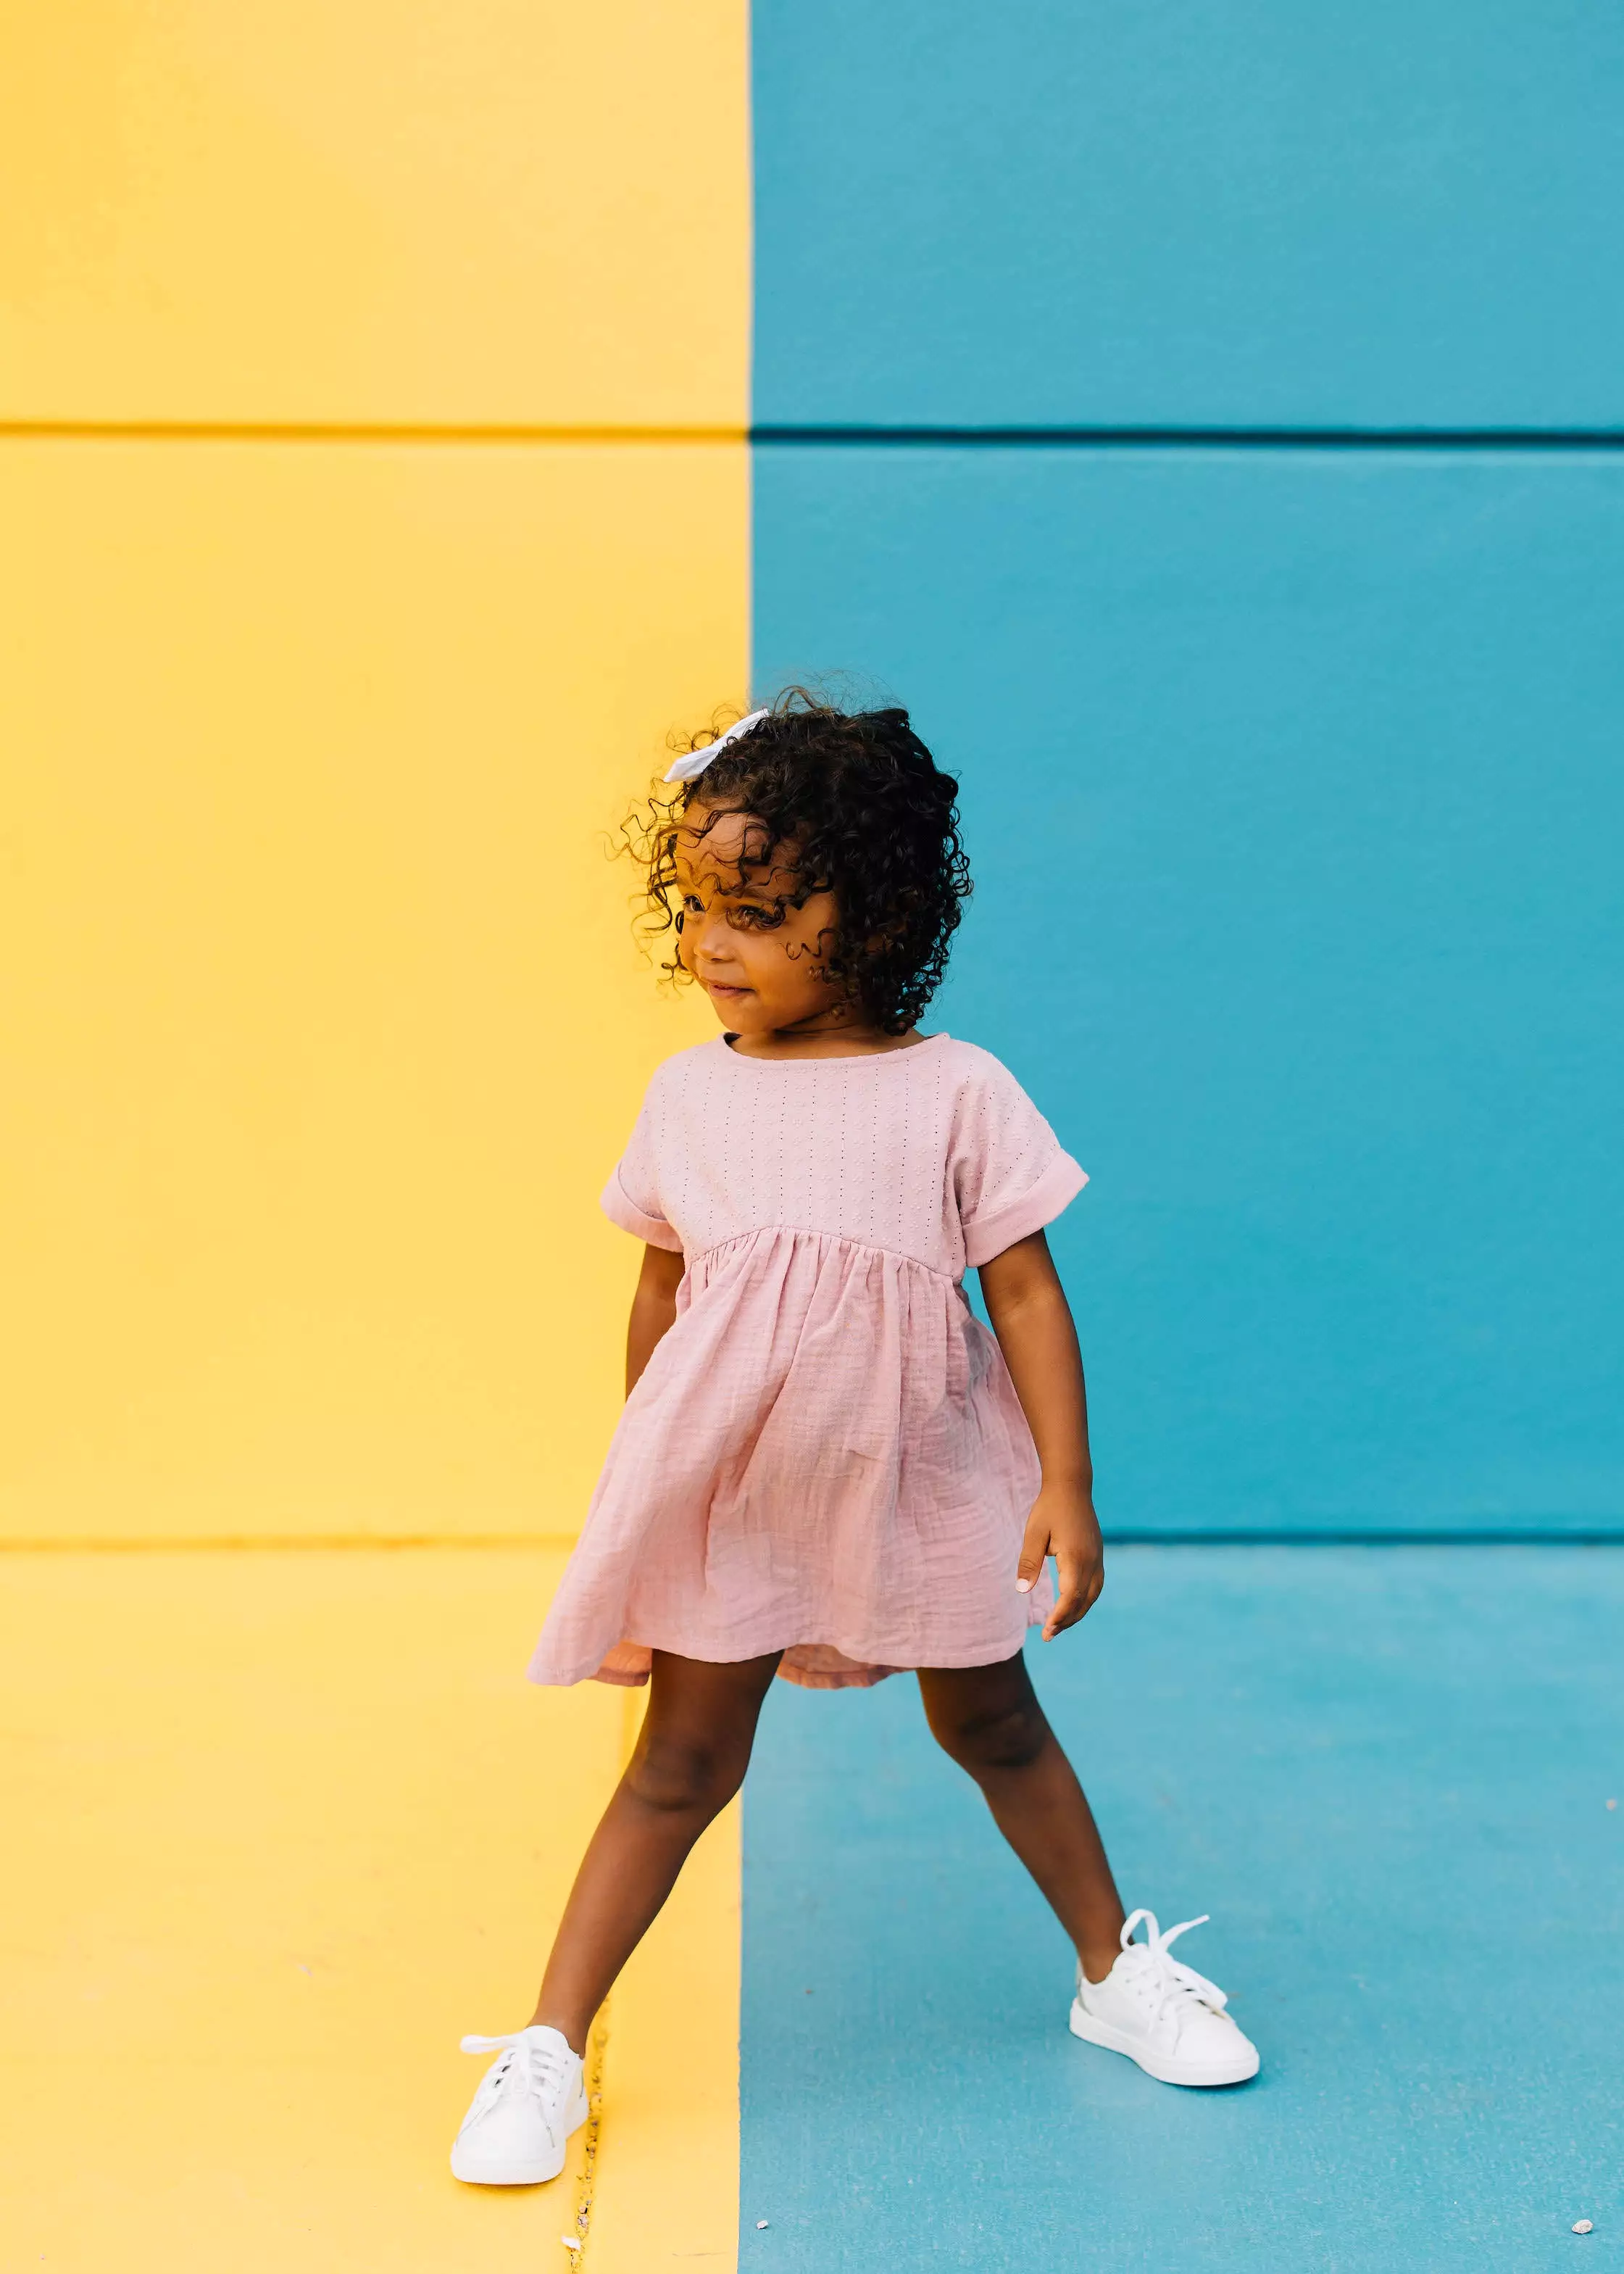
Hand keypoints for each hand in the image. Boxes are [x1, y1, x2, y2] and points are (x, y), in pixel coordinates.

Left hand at [1016, 1483, 1103, 1640]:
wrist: (1071, 1486)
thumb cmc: (1048, 1509)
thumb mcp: (1033, 1534)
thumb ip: (1029, 1563)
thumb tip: (1022, 1591)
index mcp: (1076, 1558)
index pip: (1071, 1597)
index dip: (1059, 1617)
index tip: (1046, 1631)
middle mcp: (1092, 1561)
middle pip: (1084, 1601)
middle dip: (1067, 1620)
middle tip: (1049, 1635)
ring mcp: (1098, 1558)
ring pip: (1092, 1595)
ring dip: (1078, 1612)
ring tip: (1059, 1625)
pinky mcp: (1098, 1555)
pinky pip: (1095, 1585)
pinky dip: (1085, 1600)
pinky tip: (1073, 1605)